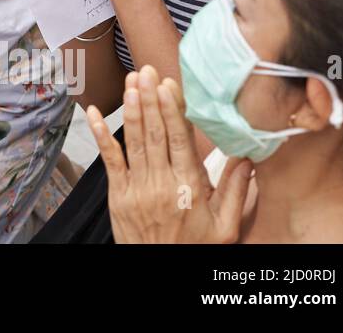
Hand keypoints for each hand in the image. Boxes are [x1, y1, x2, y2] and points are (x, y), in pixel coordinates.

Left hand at [87, 65, 251, 243]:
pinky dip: (100, 135)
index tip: (168, 86)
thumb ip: (237, 191)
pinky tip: (93, 113)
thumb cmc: (196, 248)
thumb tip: (249, 157)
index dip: (172, 111)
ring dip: (131, 109)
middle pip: (155, 134)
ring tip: (130, 82)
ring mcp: (137, 188)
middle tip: (146, 71)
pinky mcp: (118, 195)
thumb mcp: (226, 226)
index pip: (180, 140)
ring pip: (133, 141)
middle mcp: (161, 183)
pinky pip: (109, 160)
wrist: (162, 272)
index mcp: (189, 187)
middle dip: (150, 99)